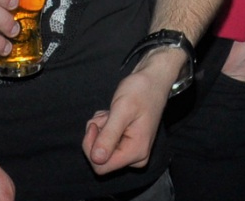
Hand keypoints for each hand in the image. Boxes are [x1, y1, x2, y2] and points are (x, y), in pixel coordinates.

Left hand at [81, 48, 180, 172]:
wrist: (154, 79)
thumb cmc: (141, 90)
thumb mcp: (122, 109)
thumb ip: (109, 135)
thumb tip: (97, 159)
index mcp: (136, 152)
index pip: (101, 166)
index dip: (91, 146)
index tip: (95, 124)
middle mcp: (136, 157)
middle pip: (100, 160)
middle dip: (96, 136)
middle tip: (105, 116)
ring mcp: (133, 151)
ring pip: (101, 150)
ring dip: (100, 129)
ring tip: (110, 113)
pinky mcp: (129, 144)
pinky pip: (106, 143)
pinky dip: (103, 128)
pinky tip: (112, 115)